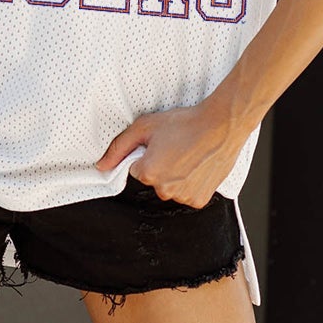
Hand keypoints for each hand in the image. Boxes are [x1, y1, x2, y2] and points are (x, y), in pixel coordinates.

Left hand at [94, 100, 242, 207]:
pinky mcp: (199, 200)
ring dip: (177, 177)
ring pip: (172, 190)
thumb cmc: (186, 123)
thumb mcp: (146, 127)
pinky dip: (192, 184)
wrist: (221, 125)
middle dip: (162, 167)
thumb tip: (101, 166)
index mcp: (148, 173)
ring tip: (190, 156)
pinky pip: (188, 195)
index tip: (163, 145)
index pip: (138, 170)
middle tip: (178, 148)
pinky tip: (198, 167)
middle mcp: (164, 190)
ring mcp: (183, 197)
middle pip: (155, 182)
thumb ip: (119, 148)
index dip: (148, 156)